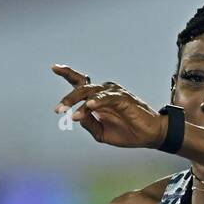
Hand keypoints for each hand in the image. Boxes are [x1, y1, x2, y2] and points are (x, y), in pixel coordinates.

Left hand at [51, 64, 166, 148]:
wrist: (149, 136)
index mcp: (98, 97)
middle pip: (82, 88)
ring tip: (71, 115)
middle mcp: (104, 91)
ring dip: (80, 103)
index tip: (54, 67)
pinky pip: (107, 98)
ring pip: (92, 93)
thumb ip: (88, 123)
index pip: (80, 82)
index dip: (67, 73)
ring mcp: (114, 93)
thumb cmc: (127, 132)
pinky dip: (97, 102)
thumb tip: (77, 116)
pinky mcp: (123, 98)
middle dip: (68, 98)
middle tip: (58, 110)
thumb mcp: (100, 132)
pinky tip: (90, 106)